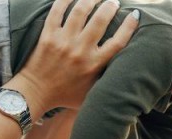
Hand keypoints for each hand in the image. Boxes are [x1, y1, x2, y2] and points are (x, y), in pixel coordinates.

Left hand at [6, 0, 138, 116]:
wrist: (36, 93)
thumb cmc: (66, 95)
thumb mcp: (92, 92)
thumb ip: (107, 80)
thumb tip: (125, 72)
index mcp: (94, 65)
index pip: (118, 41)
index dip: (129, 25)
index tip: (135, 14)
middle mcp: (80, 51)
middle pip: (101, 20)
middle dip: (110, 6)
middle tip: (114, 2)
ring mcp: (63, 41)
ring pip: (80, 11)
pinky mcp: (48, 35)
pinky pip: (57, 11)